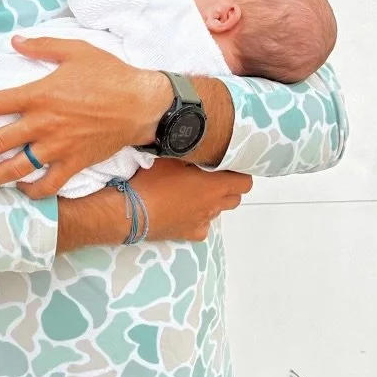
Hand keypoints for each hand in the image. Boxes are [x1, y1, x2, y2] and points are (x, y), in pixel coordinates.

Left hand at [0, 37, 169, 198]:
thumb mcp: (75, 50)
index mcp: (39, 95)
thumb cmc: (109, 74)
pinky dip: (32, 191)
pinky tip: (21, 190)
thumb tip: (14, 41)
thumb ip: (41, 46)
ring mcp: (58, 147)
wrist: (141, 103)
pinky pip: (48, 184)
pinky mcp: (74, 163)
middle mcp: (43, 124)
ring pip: (16, 168)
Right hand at [122, 158, 252, 242]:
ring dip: (213, 200)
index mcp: (215, 186)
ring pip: (218, 210)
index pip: (245, 182)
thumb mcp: (171, 157)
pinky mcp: (190, 234)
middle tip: (212, 175)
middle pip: (235, 197)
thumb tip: (200, 142)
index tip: (228, 165)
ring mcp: (203, 222)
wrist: (131, 213)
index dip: (240, 173)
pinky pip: (203, 224)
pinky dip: (199, 217)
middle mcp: (214, 206)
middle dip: (229, 186)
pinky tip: (183, 209)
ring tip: (194, 190)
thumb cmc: (152, 182)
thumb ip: (191, 150)